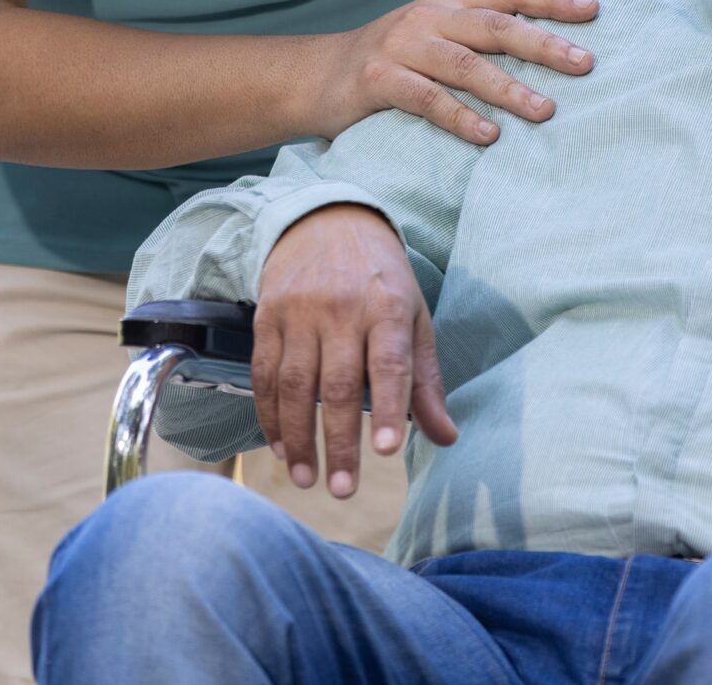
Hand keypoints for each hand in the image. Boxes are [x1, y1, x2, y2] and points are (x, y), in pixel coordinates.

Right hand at [253, 204, 457, 499]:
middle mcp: (342, 309)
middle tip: (342, 489)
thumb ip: (426, 381)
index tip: (389, 451)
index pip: (389, 364)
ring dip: (298, 437)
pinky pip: (265, 373)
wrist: (325, 222)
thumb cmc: (380, 280)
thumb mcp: (414, 319)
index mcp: (387, 308)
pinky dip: (269, 414)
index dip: (390, 408)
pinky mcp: (267, 316)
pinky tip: (280, 445)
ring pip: (295, 383)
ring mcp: (299, 312)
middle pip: (338, 384)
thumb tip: (447, 438)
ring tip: (305, 479)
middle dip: (339, 441)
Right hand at [311, 0, 598, 145]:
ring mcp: (401, 45)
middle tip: (585, 65)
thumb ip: (480, 32)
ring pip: (466, 65)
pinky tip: (489, 136)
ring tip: (546, 111)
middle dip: (544, 45)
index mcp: (449, 0)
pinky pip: (428, 99)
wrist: (315, 77)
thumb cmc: (394, 60)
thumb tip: (552, 45)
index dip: (551, 1)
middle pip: (496, 26)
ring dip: (509, 89)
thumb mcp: (436, 32)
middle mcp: (428, 15)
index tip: (594, 12)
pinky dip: (461, 118)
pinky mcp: (378, 79)